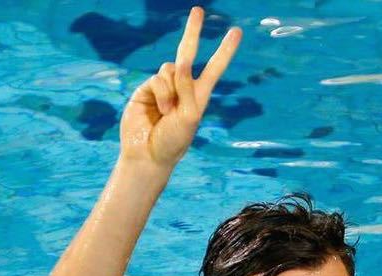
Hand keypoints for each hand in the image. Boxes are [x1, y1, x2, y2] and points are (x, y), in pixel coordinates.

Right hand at [119, 7, 240, 170]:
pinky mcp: (146, 89)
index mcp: (199, 96)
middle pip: (188, 53)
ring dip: (171, 90)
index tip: (236, 32)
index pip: (214, 68)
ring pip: (170, 68)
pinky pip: (157, 78)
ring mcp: (163, 87)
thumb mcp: (189, 116)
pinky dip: (161, 93)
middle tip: (198, 10)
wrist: (147, 155)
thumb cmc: (173, 142)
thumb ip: (187, 88)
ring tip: (168, 112)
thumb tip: (179, 64)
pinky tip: (159, 110)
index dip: (225, 50)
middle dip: (193, 32)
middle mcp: (182, 88)